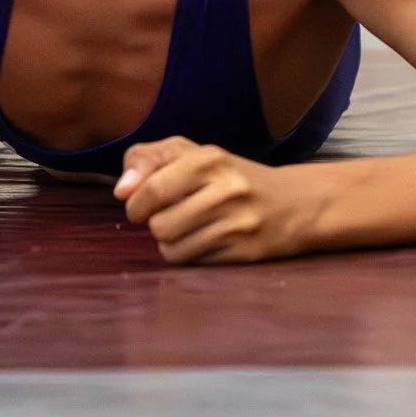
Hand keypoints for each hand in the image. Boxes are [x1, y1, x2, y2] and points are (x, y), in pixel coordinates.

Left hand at [114, 138, 316, 263]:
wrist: (295, 204)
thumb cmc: (230, 177)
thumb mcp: (193, 154)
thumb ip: (149, 159)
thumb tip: (121, 190)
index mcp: (210, 158)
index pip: (152, 187)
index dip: (135, 202)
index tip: (139, 203)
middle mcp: (227, 189)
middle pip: (157, 223)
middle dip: (151, 223)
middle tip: (165, 215)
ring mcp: (237, 223)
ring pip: (170, 247)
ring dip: (169, 241)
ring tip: (187, 228)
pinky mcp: (243, 253)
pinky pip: (190, 262)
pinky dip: (187, 254)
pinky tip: (203, 241)